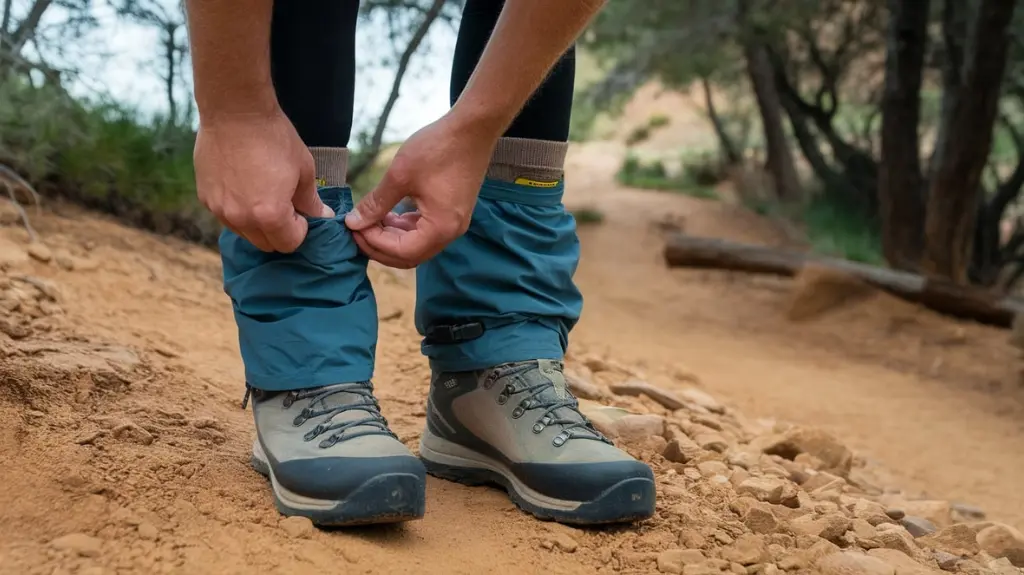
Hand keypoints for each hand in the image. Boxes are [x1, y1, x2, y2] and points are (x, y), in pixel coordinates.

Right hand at [193, 110, 333, 251]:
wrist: (235, 111)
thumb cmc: (275, 138)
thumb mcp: (303, 169)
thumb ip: (311, 201)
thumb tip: (323, 216)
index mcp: (270, 215)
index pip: (289, 244)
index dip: (300, 230)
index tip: (301, 212)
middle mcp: (242, 219)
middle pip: (265, 244)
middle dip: (280, 232)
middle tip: (285, 205)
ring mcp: (220, 210)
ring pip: (244, 233)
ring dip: (258, 224)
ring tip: (264, 194)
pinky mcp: (205, 198)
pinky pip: (226, 216)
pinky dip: (238, 210)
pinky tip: (244, 186)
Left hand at [344, 113, 494, 267]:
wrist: (472, 128)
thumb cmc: (438, 149)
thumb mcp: (400, 176)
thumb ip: (376, 203)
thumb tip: (353, 222)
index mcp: (440, 228)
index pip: (402, 251)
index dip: (374, 243)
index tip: (353, 227)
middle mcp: (450, 232)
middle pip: (410, 255)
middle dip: (380, 246)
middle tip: (356, 230)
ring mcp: (454, 224)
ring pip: (417, 245)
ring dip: (391, 238)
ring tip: (369, 220)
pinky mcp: (452, 213)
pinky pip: (425, 231)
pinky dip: (404, 228)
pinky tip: (388, 214)